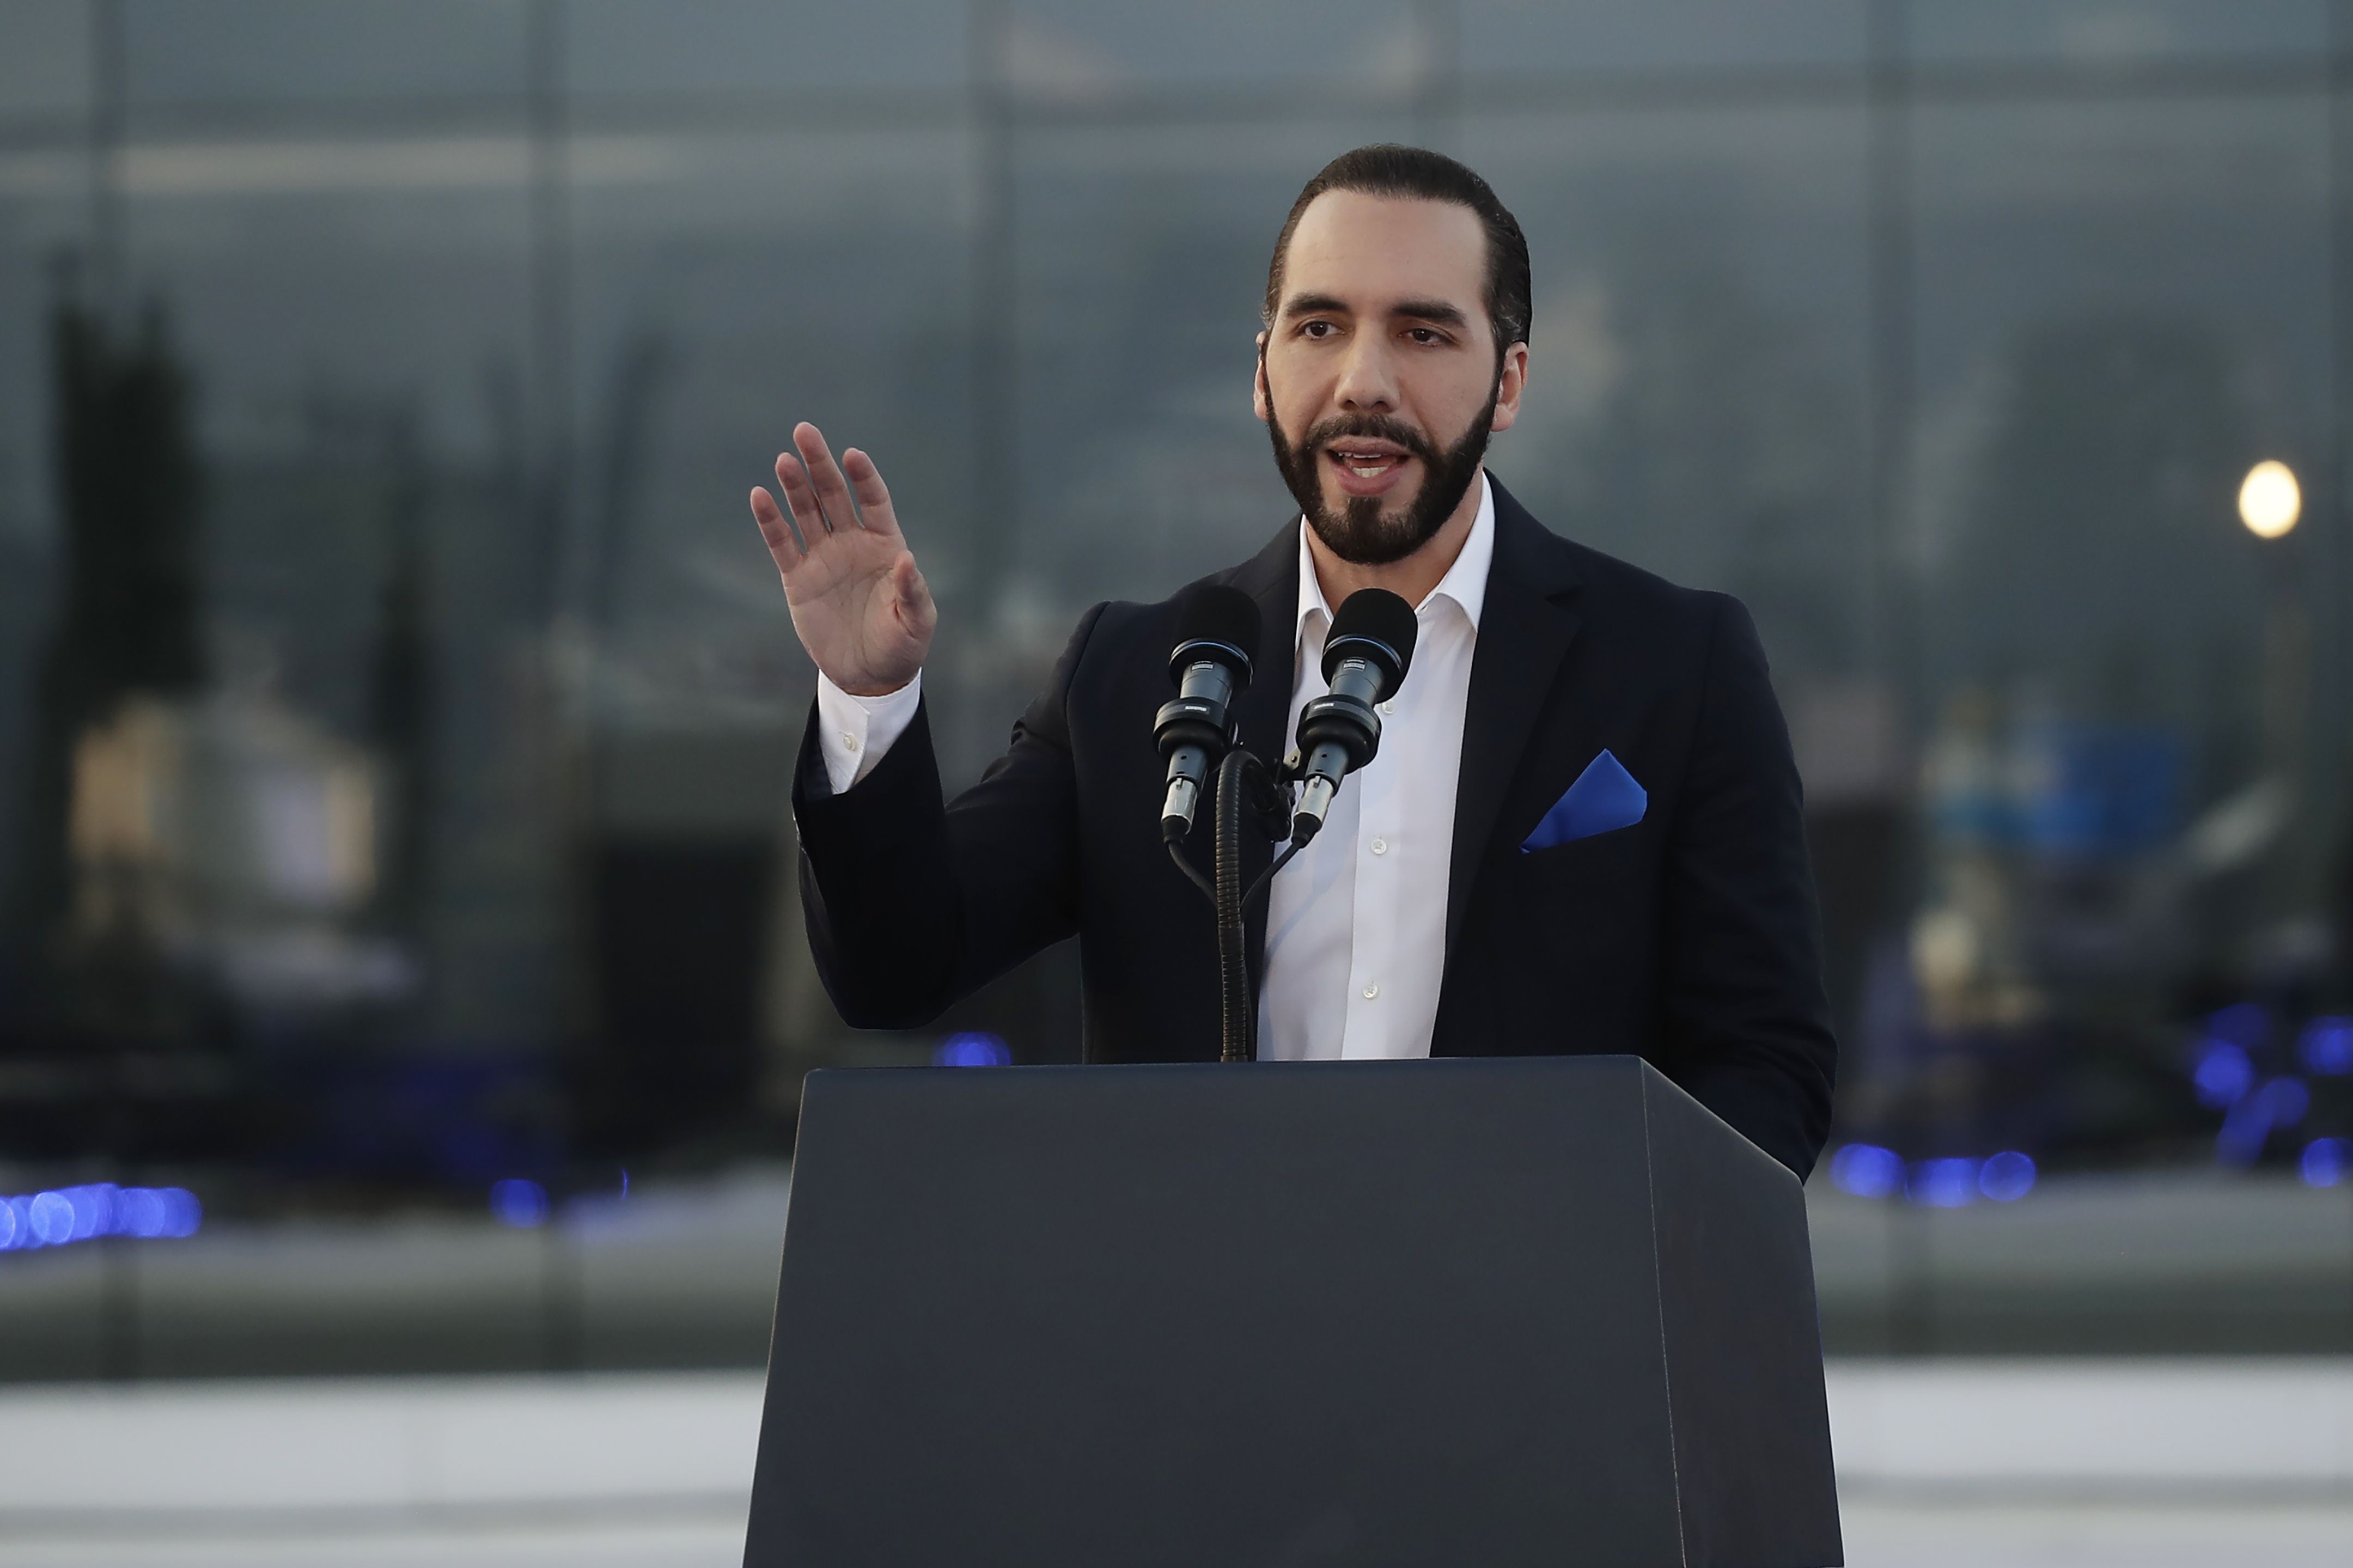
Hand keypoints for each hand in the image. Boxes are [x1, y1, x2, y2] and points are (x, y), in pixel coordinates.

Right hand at [750, 422, 935, 696]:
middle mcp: (852, 543)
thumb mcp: (916, 621)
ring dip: (793, 485)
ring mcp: (823, 558)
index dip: (863, 477)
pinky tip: (759, 496)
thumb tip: (906, 559)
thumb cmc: (901, 645)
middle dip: (819, 464)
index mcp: (884, 545)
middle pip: (833, 495)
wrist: (868, 675)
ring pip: (805, 512)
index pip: (873, 500)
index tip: (852, 455)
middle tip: (804, 431)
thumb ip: (912, 591)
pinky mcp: (798, 578)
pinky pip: (782, 544)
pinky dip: (770, 521)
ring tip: (783, 459)